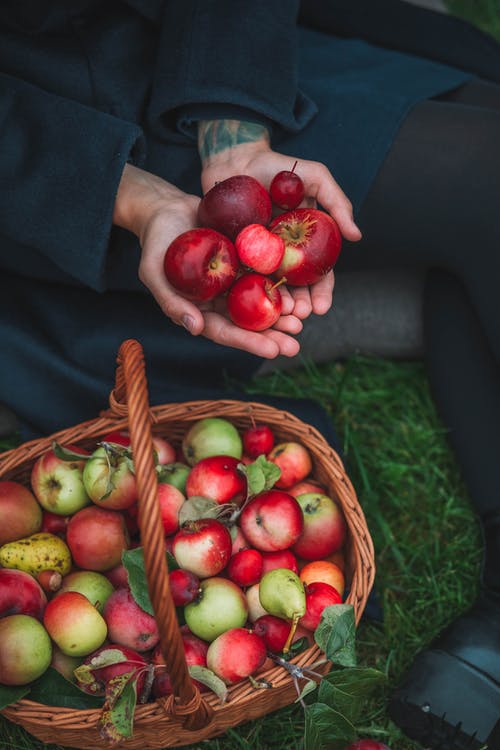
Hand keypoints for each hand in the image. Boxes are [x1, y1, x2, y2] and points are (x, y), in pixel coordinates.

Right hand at [113, 164, 301, 358]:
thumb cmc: (155, 242)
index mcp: (199, 310)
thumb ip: (171, 301)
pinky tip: (299, 290)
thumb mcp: (154, 272)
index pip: (225, 332)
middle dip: (272, 335)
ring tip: (301, 320)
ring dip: (282, 313)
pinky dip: (282, 284)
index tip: (272, 350)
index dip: (249, 342)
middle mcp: (220, 300)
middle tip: (294, 345)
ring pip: (261, 302)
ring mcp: (234, 281)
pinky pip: (266, 274)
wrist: (167, 208)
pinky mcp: (246, 260)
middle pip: (248, 323)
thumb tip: (195, 329)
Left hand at [199, 120, 361, 318]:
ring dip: (277, 305)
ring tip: (280, 316)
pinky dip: (249, 293)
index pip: (319, 273)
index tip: (321, 307)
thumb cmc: (278, 166)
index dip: (322, 292)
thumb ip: (337, 202)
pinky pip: (242, 278)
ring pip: (270, 287)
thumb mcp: (314, 176)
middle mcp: (283, 254)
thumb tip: (356, 236)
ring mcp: (258, 256)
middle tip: (299, 316)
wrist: (236, 158)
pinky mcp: (234, 254)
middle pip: (295, 287)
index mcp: (306, 242)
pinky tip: (253, 305)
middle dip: (300, 305)